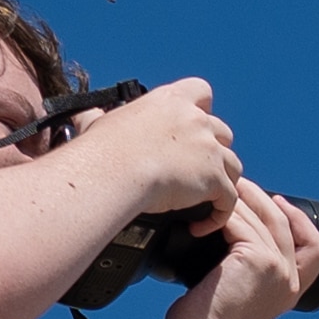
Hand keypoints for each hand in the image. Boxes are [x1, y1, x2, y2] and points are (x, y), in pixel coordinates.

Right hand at [70, 76, 240, 226]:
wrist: (114, 169)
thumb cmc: (103, 149)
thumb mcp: (100, 122)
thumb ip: (99, 117)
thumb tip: (84, 116)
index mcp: (171, 101)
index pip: (201, 91)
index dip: (203, 110)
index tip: (195, 126)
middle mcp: (195, 120)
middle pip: (223, 133)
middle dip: (215, 152)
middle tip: (197, 172)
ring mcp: (209, 149)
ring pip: (234, 166)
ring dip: (222, 183)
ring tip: (204, 200)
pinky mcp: (214, 179)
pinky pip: (229, 200)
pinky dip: (219, 215)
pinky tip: (200, 226)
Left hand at [166, 184, 318, 318]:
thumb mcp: (237, 294)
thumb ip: (246, 268)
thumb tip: (232, 234)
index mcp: (290, 290)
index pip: (317, 249)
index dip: (302, 221)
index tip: (279, 203)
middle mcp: (289, 279)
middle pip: (286, 222)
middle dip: (263, 198)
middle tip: (238, 186)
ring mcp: (277, 268)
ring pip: (263, 218)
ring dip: (239, 201)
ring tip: (217, 194)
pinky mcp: (258, 260)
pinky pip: (242, 223)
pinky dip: (221, 216)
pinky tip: (202, 221)